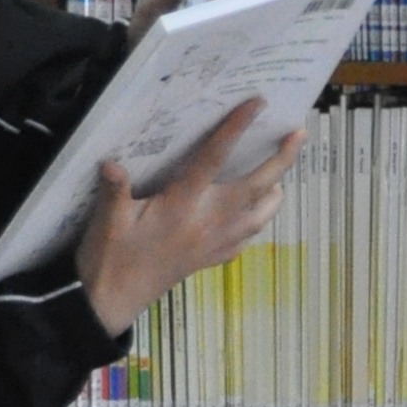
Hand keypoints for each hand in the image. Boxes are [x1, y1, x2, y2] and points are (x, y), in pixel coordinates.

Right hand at [76, 101, 301, 337]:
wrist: (114, 302)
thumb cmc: (109, 259)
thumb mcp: (107, 220)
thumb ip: (114, 190)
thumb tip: (112, 162)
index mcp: (182, 204)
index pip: (214, 158)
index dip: (235, 128)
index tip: (257, 104)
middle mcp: (207, 222)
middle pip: (255, 186)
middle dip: (280, 159)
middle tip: (299, 134)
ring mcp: (214, 243)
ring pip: (261, 215)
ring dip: (275, 192)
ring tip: (282, 174)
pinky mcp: (211, 259)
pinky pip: (247, 238)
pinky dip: (258, 221)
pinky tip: (257, 212)